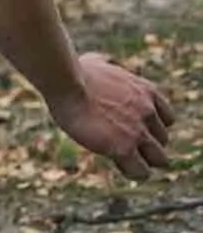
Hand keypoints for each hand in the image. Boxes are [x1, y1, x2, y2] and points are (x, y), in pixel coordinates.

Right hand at [48, 53, 174, 179]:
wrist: (65, 82)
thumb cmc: (73, 72)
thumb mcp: (98, 62)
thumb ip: (106, 65)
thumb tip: (96, 60)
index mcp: (146, 92)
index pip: (166, 117)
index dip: (152, 126)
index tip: (135, 128)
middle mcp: (148, 112)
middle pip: (163, 139)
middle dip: (148, 144)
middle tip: (128, 146)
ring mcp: (138, 131)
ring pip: (159, 158)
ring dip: (145, 161)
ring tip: (128, 161)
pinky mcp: (124, 147)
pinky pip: (140, 171)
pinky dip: (134, 172)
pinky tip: (122, 167)